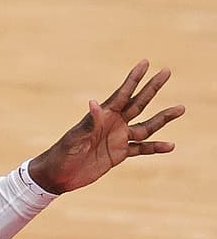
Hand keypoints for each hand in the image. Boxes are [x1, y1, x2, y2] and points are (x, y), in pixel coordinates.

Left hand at [27, 61, 184, 193]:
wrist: (57, 175)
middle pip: (138, 103)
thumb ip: (88, 122)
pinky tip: (170, 145)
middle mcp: (113, 124)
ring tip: (180, 108)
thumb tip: (94, 103)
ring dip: (163, 118)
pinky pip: (142, 149)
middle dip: (152, 88)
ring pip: (146, 126)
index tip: (145, 62)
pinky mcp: (119, 154)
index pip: (122, 94)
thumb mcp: (74, 138)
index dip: (134, 79)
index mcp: (102, 116)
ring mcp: (118, 138)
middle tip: (166, 71)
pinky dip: (155, 147)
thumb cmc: (62, 153)